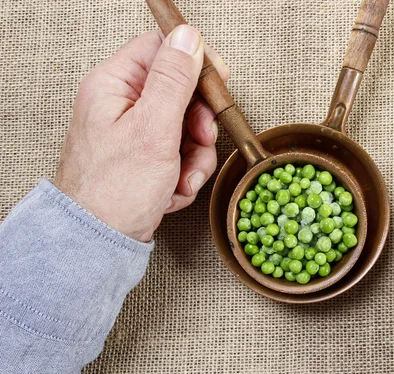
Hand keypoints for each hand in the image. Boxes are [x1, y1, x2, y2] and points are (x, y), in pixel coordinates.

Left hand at [54, 25, 228, 241]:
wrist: (100, 240)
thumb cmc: (115, 189)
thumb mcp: (153, 128)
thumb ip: (173, 79)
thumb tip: (188, 38)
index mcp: (114, 85)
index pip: (161, 49)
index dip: (194, 61)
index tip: (218, 81)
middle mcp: (122, 104)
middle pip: (180, 91)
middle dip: (198, 123)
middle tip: (201, 139)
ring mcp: (135, 131)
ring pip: (186, 125)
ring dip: (195, 155)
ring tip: (182, 178)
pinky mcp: (145, 156)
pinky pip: (180, 151)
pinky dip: (185, 172)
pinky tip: (173, 189)